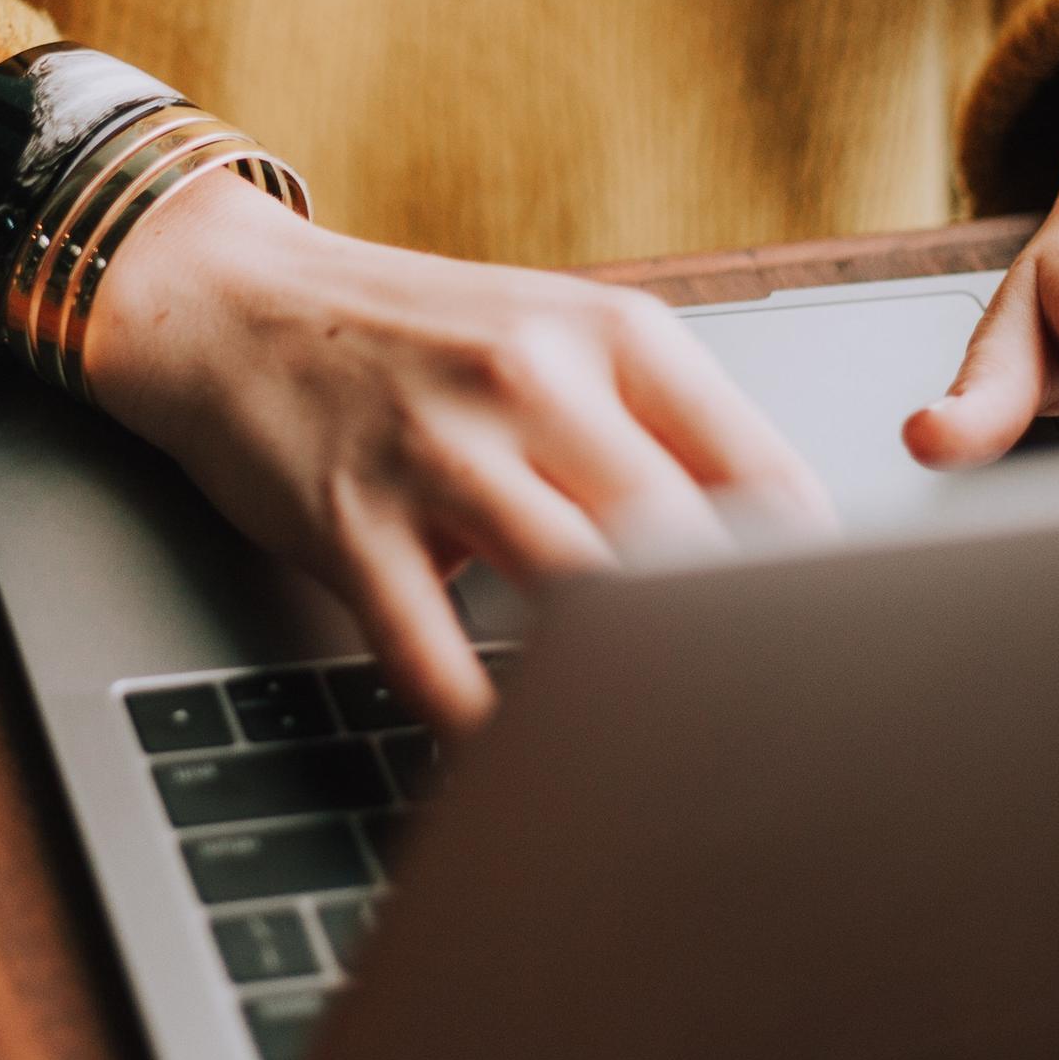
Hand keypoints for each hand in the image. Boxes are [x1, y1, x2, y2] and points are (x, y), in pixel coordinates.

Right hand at [86, 174, 834, 733]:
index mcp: (611, 333)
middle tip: (757, 726)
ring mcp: (437, 452)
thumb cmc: (413, 335)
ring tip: (653, 753)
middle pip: (680, 543)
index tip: (823, 652)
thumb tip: (774, 550)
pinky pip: (433, 655)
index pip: (760, 472)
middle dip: (727, 646)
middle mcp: (532, 381)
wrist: (235, 305)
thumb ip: (655, 425)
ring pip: (575, 596)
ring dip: (617, 688)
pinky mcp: (349, 522)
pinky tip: (513, 753)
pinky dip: (480, 723)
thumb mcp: (550, 335)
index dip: (808, 581)